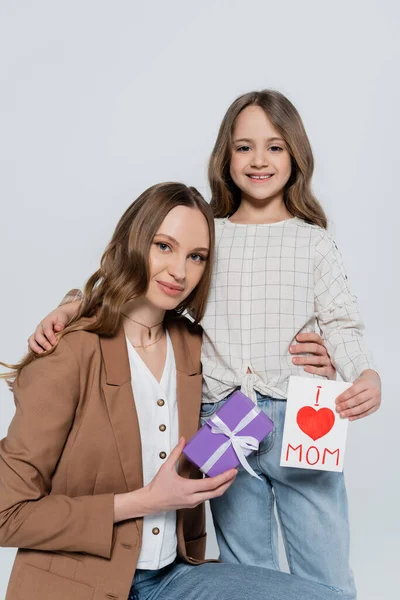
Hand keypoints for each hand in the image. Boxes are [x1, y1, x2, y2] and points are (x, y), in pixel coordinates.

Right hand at [28, 301, 79, 353]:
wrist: (60, 316)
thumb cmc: (62, 317)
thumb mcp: (63, 317)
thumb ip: (61, 323)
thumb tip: (58, 328)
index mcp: (46, 322)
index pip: (46, 329)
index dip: (49, 336)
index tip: (54, 342)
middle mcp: (40, 328)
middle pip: (37, 335)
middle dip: (43, 343)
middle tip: (49, 349)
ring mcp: (38, 334)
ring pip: (31, 340)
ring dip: (35, 347)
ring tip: (41, 353)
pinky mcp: (37, 339)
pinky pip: (32, 344)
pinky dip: (33, 350)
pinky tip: (38, 355)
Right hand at [114, 438, 237, 521]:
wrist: (150, 502)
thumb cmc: (158, 486)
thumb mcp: (166, 467)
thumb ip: (176, 453)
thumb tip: (183, 439)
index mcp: (188, 489)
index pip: (211, 484)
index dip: (224, 477)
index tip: (233, 470)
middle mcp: (193, 498)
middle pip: (217, 492)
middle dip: (228, 483)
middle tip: (235, 473)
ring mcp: (193, 503)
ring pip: (213, 496)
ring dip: (222, 486)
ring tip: (228, 476)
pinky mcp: (192, 504)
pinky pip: (207, 497)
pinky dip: (214, 489)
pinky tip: (215, 482)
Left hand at [289, 333, 335, 379]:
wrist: (331, 373)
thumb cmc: (318, 361)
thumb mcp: (315, 352)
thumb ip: (307, 347)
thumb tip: (292, 344)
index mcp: (322, 345)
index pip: (316, 338)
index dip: (307, 336)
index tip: (297, 337)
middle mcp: (326, 352)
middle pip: (315, 347)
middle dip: (302, 348)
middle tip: (291, 349)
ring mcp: (329, 362)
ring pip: (317, 359)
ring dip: (304, 359)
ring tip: (293, 360)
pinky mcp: (330, 372)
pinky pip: (322, 371)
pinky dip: (313, 369)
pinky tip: (305, 368)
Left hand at [335, 369, 380, 420]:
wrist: (374, 380)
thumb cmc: (363, 381)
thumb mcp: (356, 381)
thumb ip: (349, 390)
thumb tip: (339, 401)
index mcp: (366, 383)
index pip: (353, 391)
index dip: (344, 396)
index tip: (337, 401)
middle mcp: (373, 391)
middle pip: (357, 400)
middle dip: (346, 405)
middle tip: (338, 409)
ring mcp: (376, 400)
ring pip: (362, 408)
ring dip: (351, 412)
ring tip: (342, 414)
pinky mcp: (376, 406)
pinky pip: (366, 413)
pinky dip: (357, 416)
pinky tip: (350, 417)